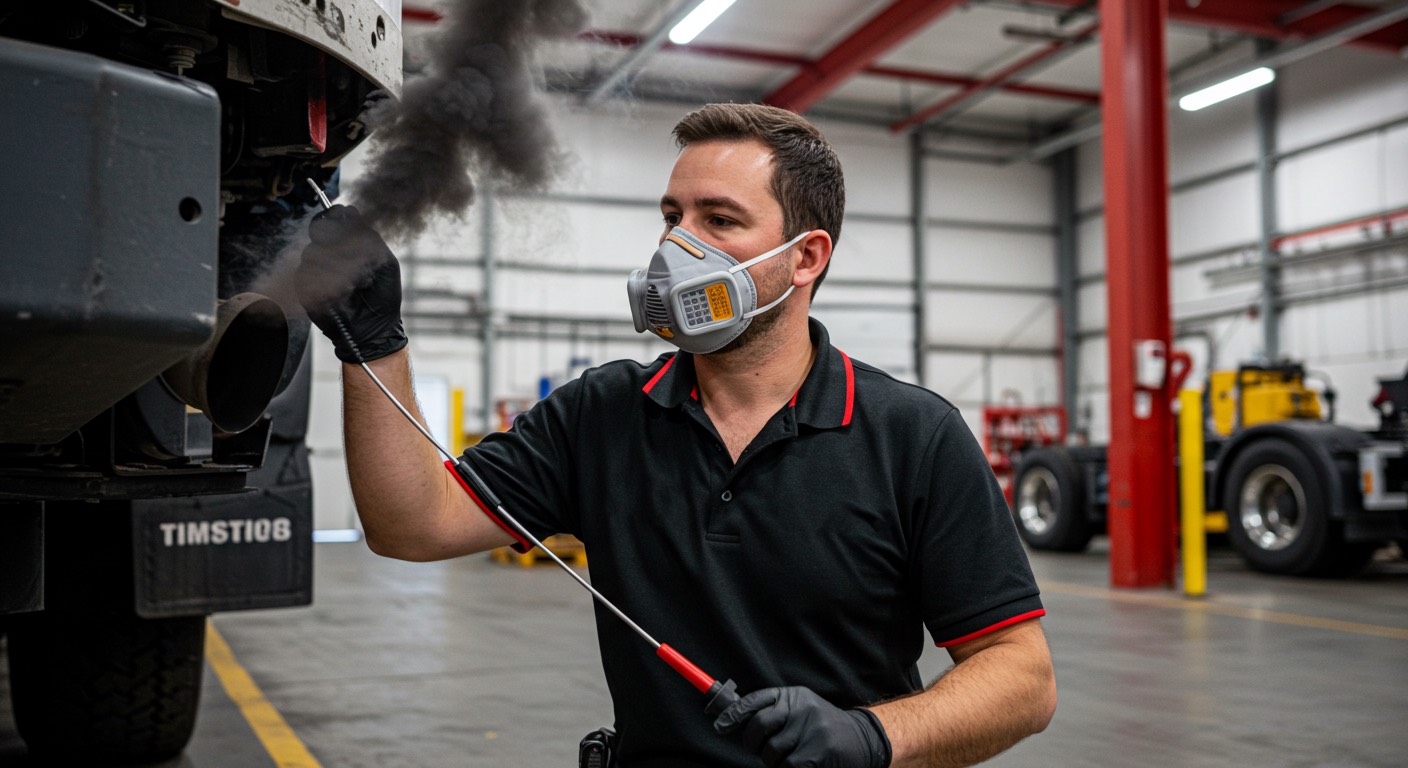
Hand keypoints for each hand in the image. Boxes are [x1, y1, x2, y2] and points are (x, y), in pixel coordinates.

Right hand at [296, 204, 406, 362]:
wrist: (373, 328)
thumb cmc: (382, 296)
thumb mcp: (384, 261)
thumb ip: (369, 236)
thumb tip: (349, 211)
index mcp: (348, 242)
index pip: (334, 216)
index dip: (338, 216)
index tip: (349, 224)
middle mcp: (328, 251)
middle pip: (319, 228)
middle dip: (337, 241)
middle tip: (355, 258)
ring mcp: (314, 268)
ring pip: (313, 251)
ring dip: (339, 267)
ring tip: (356, 284)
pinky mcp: (304, 286)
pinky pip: (307, 273)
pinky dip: (329, 282)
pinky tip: (343, 293)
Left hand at [714, 686, 890, 767]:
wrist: (862, 738)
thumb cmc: (822, 726)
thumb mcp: (800, 709)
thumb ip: (773, 711)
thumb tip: (732, 721)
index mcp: (793, 696)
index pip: (755, 700)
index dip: (734, 713)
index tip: (719, 726)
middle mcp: (801, 708)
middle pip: (758, 726)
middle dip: (752, 743)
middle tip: (759, 749)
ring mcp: (811, 730)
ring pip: (771, 753)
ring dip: (773, 762)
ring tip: (788, 757)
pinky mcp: (818, 753)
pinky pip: (787, 767)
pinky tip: (798, 764)